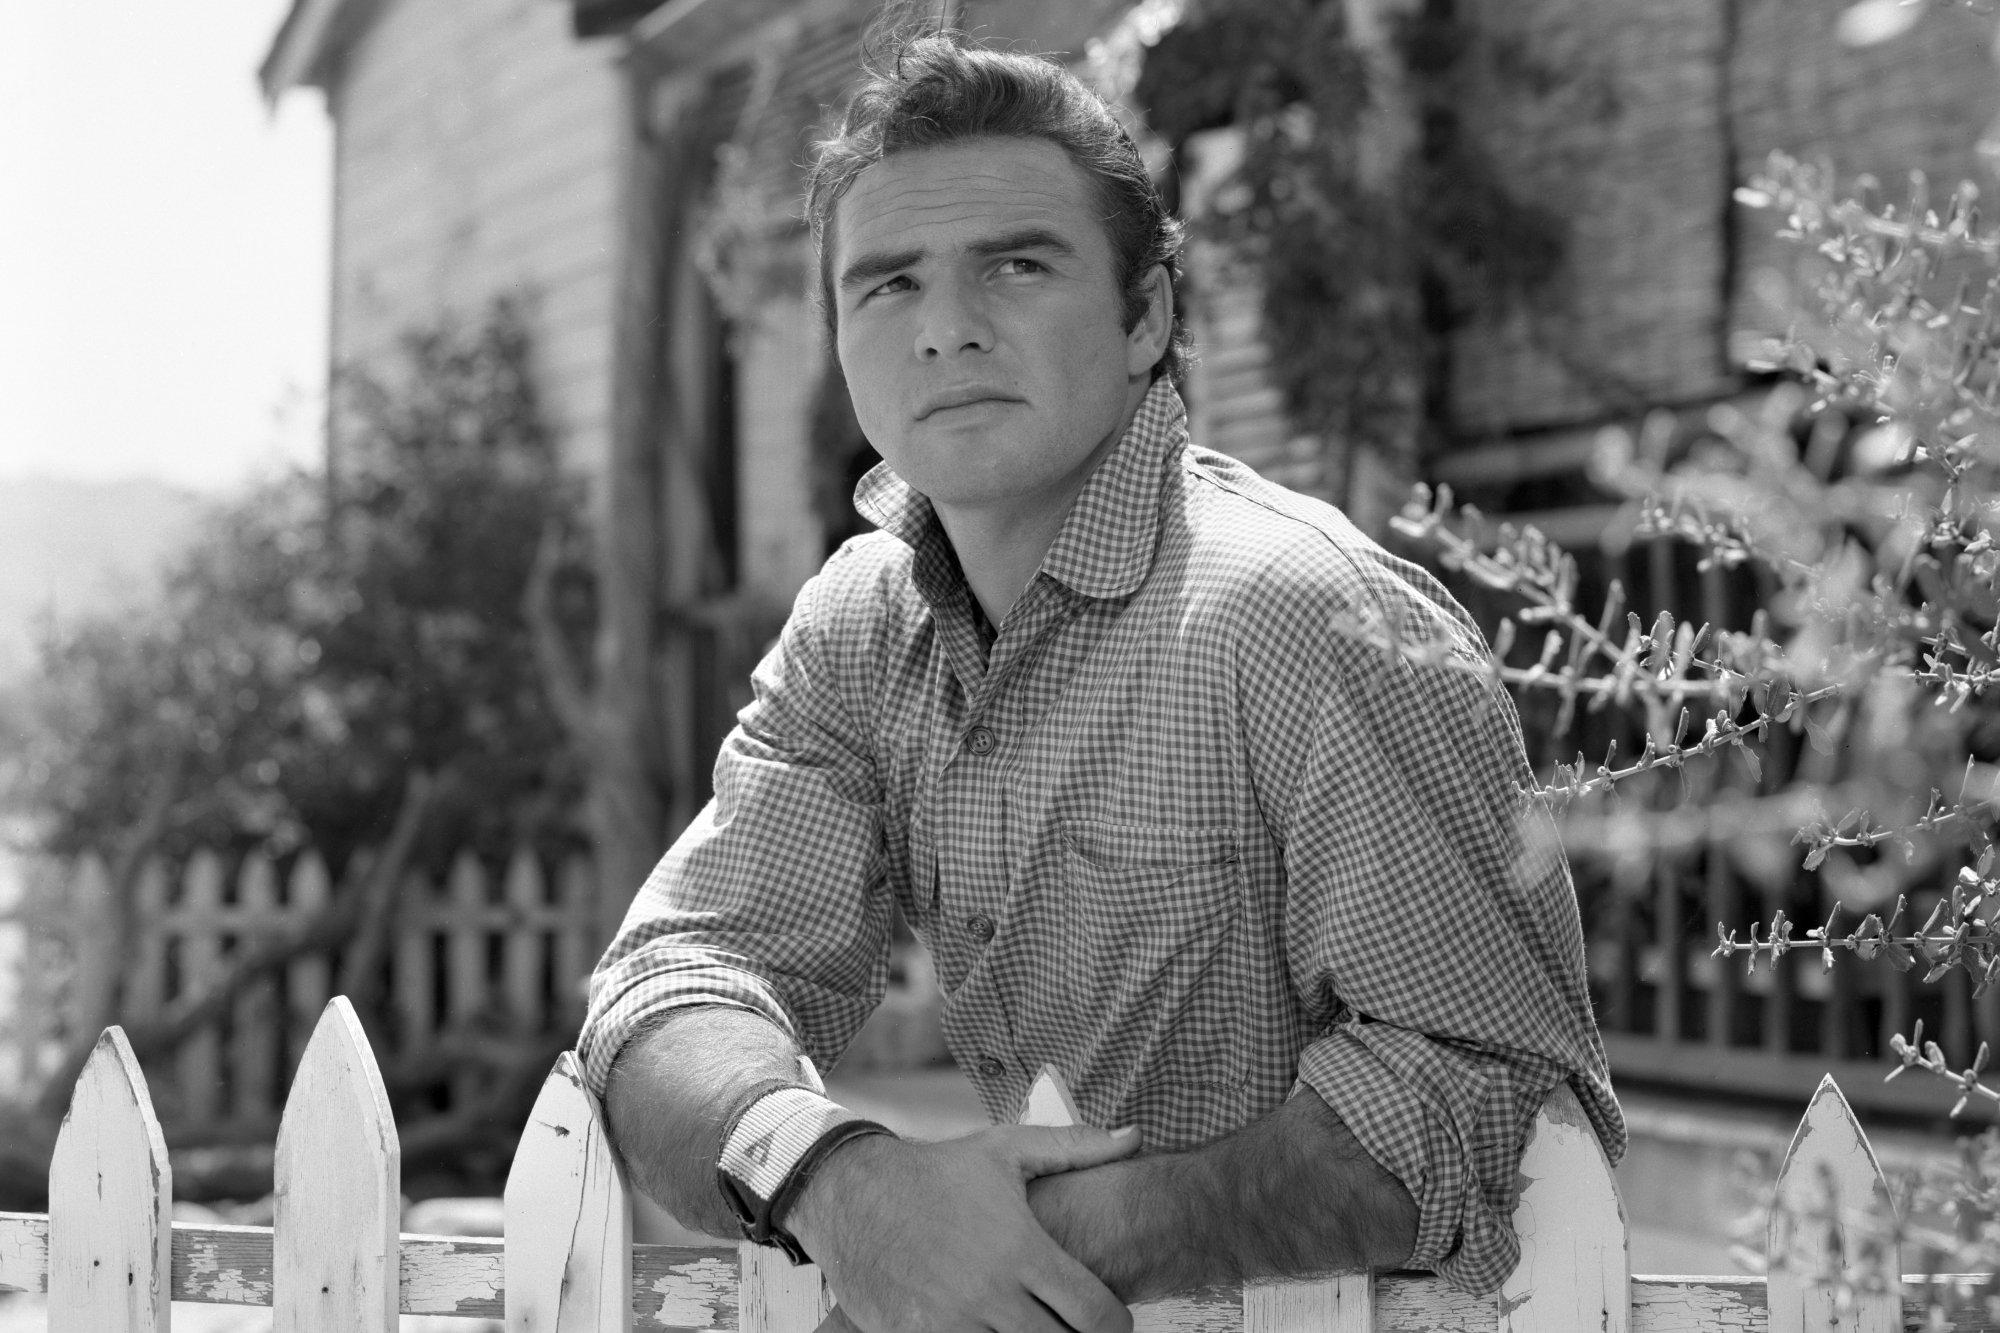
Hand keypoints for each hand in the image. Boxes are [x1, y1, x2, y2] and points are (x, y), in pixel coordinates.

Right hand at [787, 1124, 1142, 1332]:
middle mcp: (990, 1292)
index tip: (1114, 1320)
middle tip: (1074, 1325)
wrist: (853, 1193)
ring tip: (1030, 1322)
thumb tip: (1134, 1136)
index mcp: (1022, 1249)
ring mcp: (951, 1322)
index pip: (1095, 1313)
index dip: (1116, 1323)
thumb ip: (1074, 1147)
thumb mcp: (1005, 1151)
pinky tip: (989, 1329)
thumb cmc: (937, 1172)